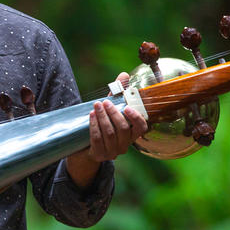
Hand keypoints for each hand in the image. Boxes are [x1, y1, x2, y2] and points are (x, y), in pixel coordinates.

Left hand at [66, 72, 147, 187]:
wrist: (87, 147)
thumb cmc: (104, 124)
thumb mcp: (111, 109)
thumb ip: (118, 94)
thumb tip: (124, 74)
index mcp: (132, 135)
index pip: (142, 128)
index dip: (136, 118)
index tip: (127, 107)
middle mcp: (125, 145)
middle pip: (123, 129)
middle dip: (114, 113)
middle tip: (105, 102)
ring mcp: (112, 152)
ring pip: (110, 134)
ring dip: (103, 118)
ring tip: (96, 106)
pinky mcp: (99, 154)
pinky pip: (97, 139)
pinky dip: (94, 126)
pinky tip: (91, 116)